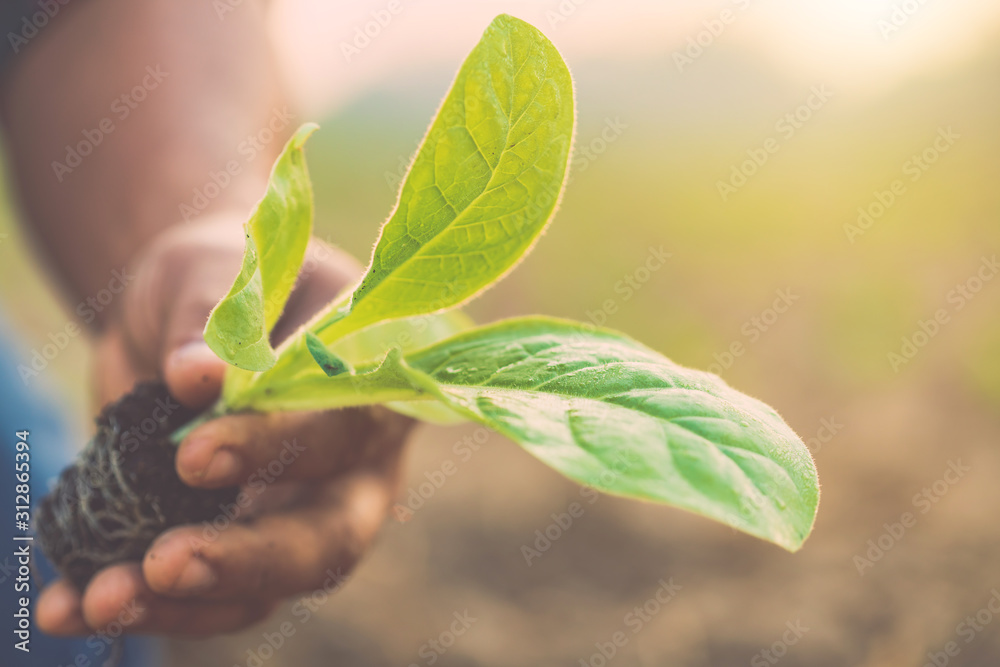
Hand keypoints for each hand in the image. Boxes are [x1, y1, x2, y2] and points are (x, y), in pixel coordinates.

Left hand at [37, 213, 412, 636]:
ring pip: (270, 585)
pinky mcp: (241, 540)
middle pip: (330, 537)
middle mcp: (353, 466)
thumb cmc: (221, 275)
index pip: (345, 428)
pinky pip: (209, 595)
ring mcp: (300, 513)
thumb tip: (197, 379)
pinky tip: (68, 605)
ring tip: (100, 598)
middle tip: (164, 562)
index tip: (195, 456)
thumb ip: (218, 314)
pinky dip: (147, 606)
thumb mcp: (218, 268)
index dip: (279, 450)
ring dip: (187, 601)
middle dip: (250, 558)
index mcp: (373, 387)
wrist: (184, 311)